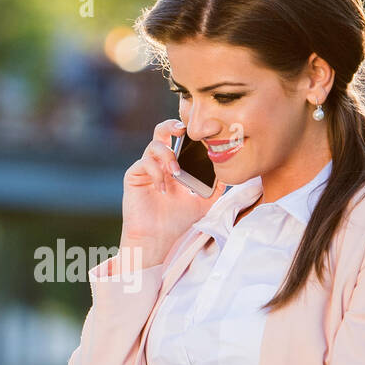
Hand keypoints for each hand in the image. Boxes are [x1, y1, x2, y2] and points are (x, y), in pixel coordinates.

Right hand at [119, 118, 228, 266]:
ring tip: (176, 172)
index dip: (189, 132)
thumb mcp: (205, 202)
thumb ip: (216, 186)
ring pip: (154, 144)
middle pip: (163, 131)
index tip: (201, 133)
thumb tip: (230, 171)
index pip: (181, 139)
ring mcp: (147, 168)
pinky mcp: (134, 177)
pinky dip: (156, 172)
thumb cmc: (179, 221)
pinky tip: (163, 189)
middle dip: (173, 125)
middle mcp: (161, 163)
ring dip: (167, 155)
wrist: (159, 239)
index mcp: (177, 164)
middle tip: (184, 131)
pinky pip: (144, 163)